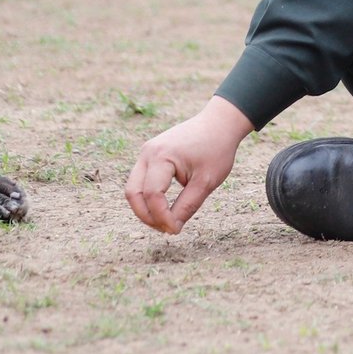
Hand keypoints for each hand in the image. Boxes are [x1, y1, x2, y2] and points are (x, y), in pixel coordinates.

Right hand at [125, 96, 253, 234]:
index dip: (161, 217)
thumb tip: (172, 229)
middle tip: (167, 229)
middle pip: (133, 193)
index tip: (175, 230)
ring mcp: (145, 153)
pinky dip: (149, 198)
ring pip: (134, 189)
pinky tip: (165, 209)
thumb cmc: (217, 149)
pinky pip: (141, 182)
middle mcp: (147, 153)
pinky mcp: (149, 156)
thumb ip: (188, 205)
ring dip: (145, 209)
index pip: (152, 195)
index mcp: (161, 156)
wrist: (219, 123)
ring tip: (167, 221)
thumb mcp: (207, 181)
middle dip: (147, 216)